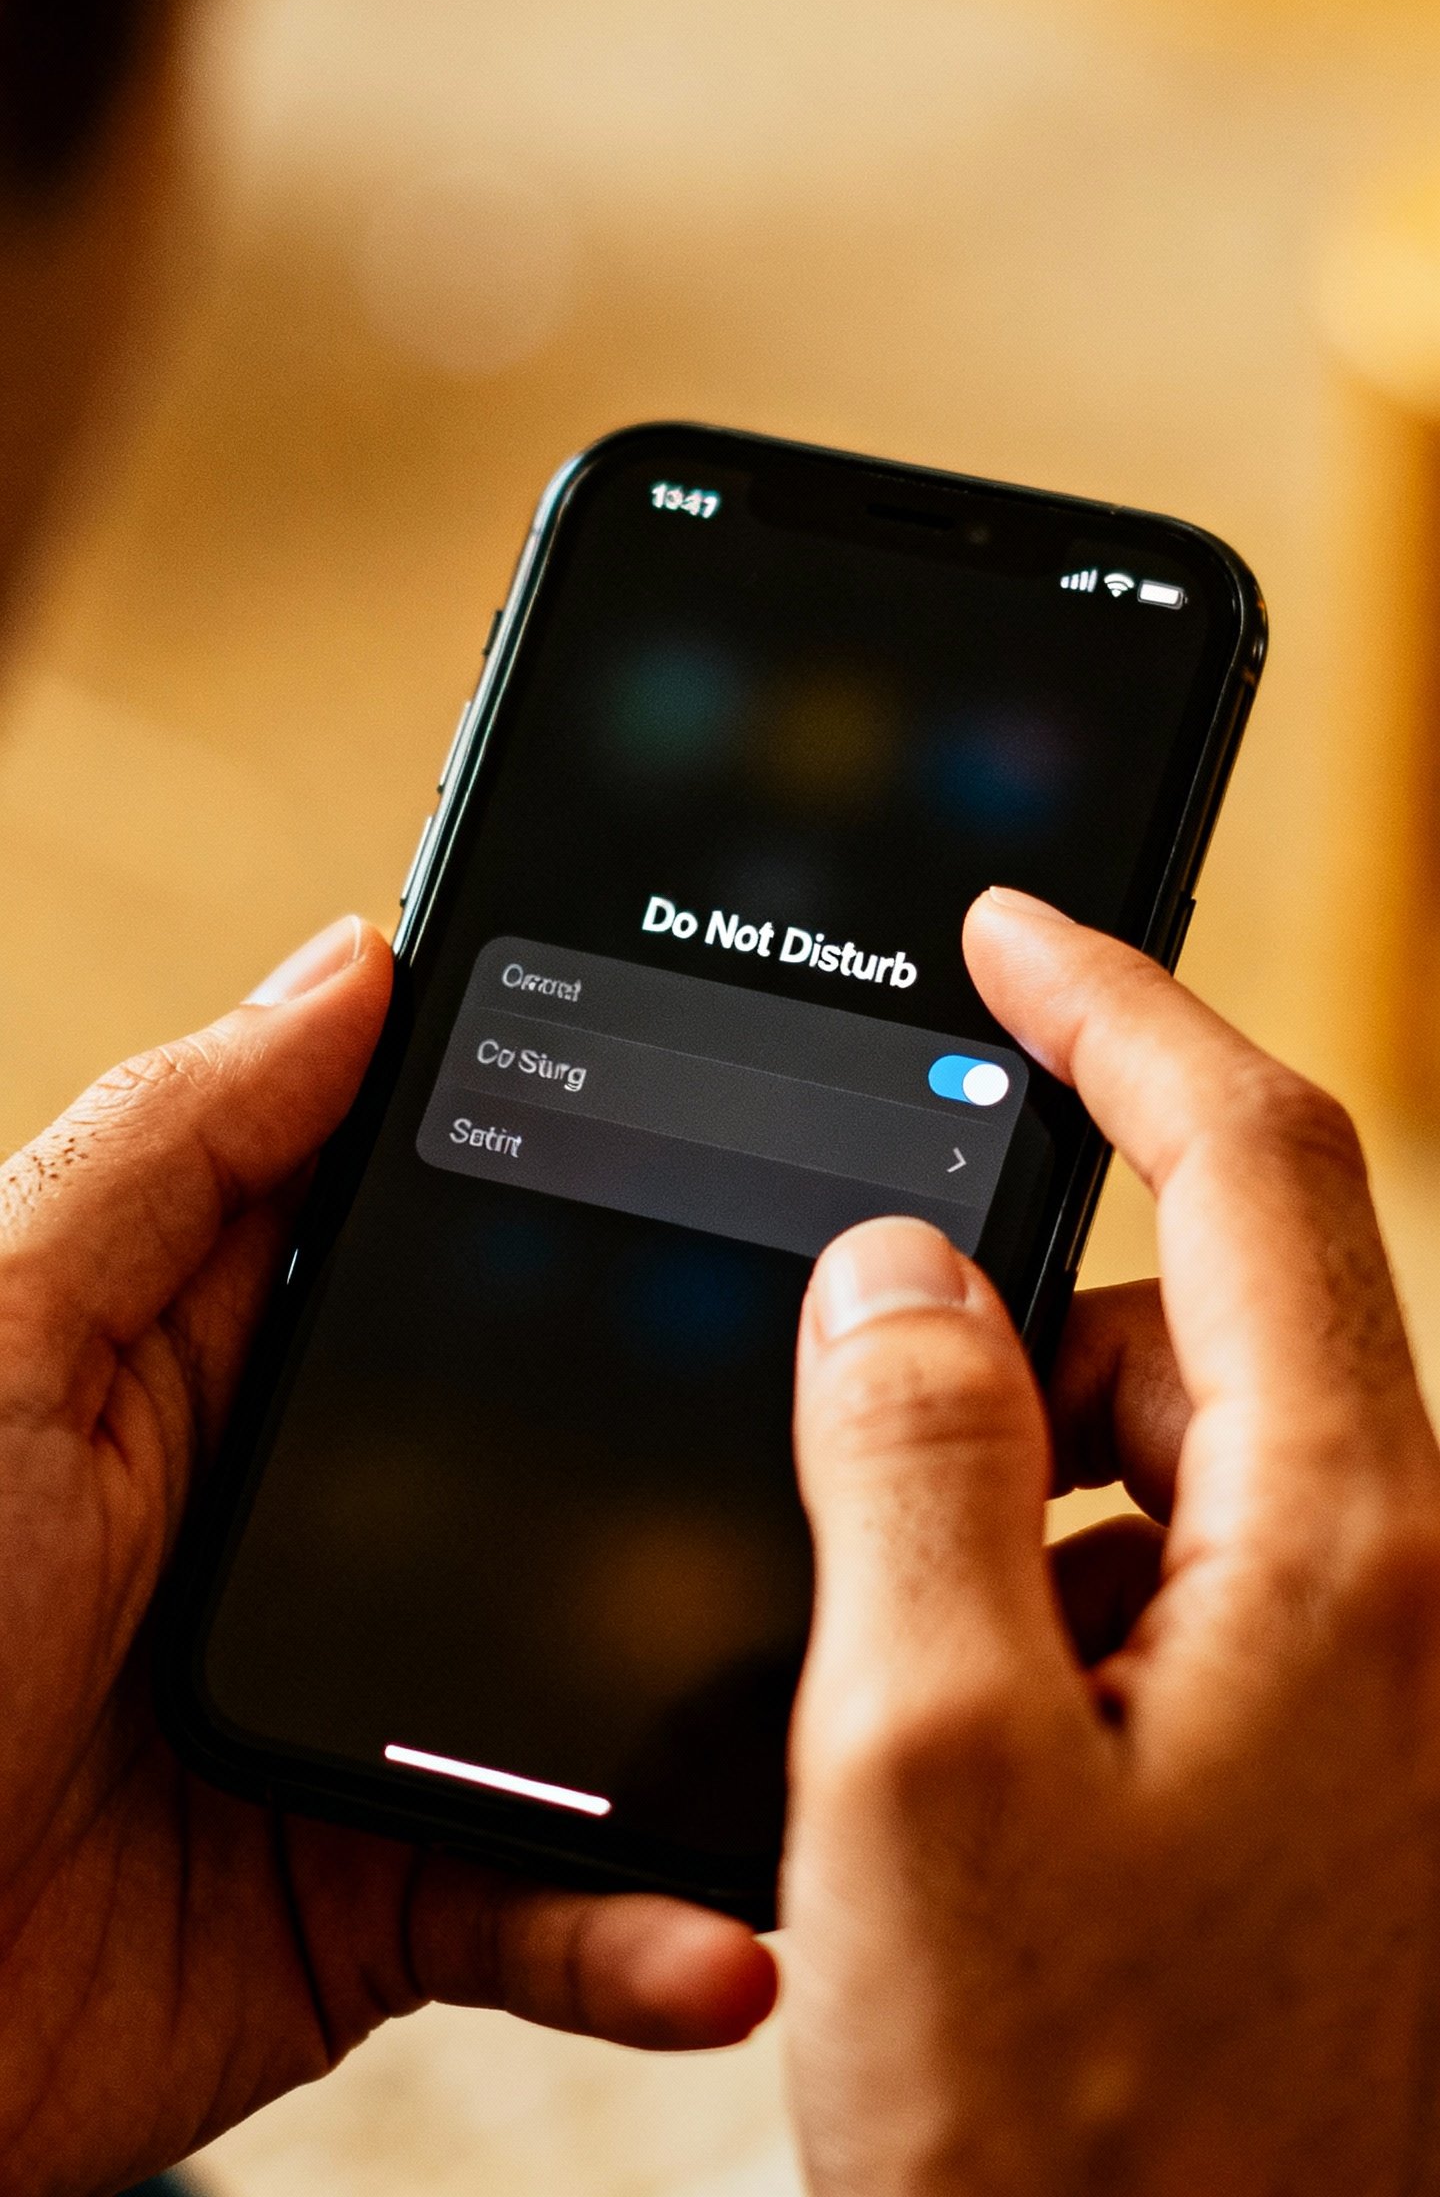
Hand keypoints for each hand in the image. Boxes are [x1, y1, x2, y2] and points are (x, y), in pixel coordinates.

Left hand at [0, 920, 774, 2196]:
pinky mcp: (381, 1900)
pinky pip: (553, 1908)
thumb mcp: (1, 1329)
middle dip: (730, 1437)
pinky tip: (720, 1931)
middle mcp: (324, 1517)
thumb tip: (355, 962)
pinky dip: (648, 1930)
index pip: (451, 1223)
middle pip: (574, 1442)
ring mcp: (369, 1707)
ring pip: (605, 1683)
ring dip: (733, 1696)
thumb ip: (176, 1150)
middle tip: (897, 1417)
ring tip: (865, 1675)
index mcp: (227, 1358)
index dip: (601, 1162)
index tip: (767, 1118)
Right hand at [783, 888, 1439, 2196]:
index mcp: (1346, 1547)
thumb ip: (908, 1464)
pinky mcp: (1327, 1763)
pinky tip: (962, 1750)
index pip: (1251, 1160)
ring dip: (1018, 1490)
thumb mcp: (923, 1772)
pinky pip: (1178, 1578)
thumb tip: (895, 1269)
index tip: (1012, 924)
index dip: (1119, 1005)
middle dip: (1012, 1325)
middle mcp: (1399, 1592)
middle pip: (1197, 1315)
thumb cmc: (1092, 2151)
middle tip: (858, 1450)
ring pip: (1174, 1454)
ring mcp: (1373, 1683)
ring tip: (908, 1697)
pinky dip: (1053, 1593)